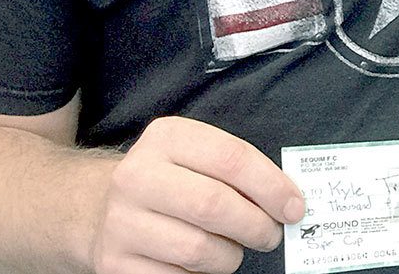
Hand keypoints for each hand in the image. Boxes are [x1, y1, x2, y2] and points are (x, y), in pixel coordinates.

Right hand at [91, 117, 304, 273]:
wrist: (103, 209)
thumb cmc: (172, 180)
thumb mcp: (198, 157)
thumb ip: (239, 170)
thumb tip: (289, 201)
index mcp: (166, 138)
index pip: (231, 159)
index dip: (271, 186)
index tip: (295, 207)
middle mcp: (137, 176)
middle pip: (214, 205)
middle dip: (256, 225)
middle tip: (271, 234)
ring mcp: (121, 222)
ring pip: (199, 249)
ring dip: (230, 256)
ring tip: (232, 248)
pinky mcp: (115, 264)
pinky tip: (200, 262)